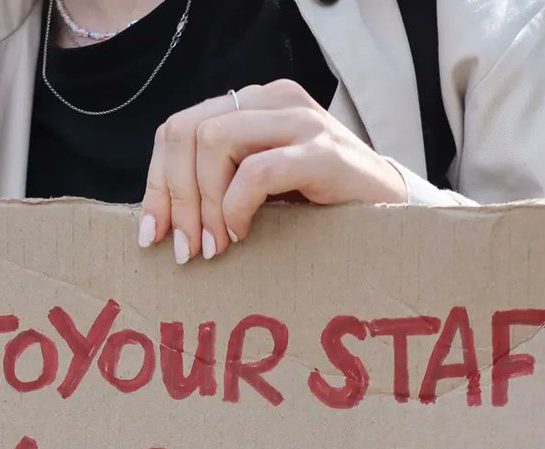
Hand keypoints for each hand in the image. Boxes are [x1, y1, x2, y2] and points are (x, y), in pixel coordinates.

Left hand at [138, 78, 406, 262]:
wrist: (392, 215)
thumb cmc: (322, 211)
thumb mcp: (261, 192)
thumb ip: (220, 185)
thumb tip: (162, 220)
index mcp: (253, 105)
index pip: (179, 128)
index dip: (156, 183)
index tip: (152, 235)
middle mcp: (273, 100)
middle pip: (187, 132)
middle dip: (174, 197)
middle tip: (184, 251)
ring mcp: (299, 121)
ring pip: (213, 142)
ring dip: (205, 205)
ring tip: (217, 246)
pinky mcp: (321, 152)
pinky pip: (255, 171)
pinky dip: (237, 208)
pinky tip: (243, 234)